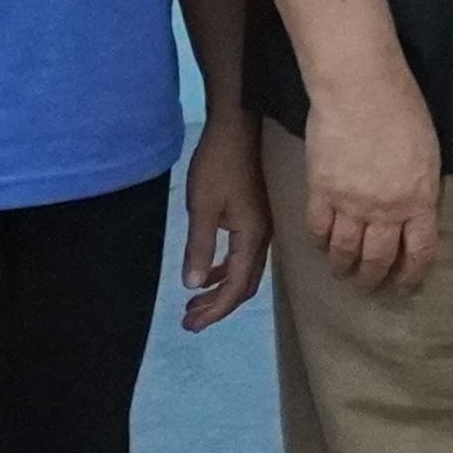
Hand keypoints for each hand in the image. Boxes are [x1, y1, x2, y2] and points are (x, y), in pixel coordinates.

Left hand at [176, 112, 271, 330]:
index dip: (215, 311)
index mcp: (251, 237)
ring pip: (245, 271)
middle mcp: (262, 237)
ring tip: (194, 303)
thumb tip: (194, 286)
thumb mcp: (202, 207)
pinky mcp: (256, 218)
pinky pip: (244, 255)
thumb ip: (200, 247)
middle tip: (189, 321)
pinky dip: (226, 269)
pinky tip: (208, 270)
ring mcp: (262, 227)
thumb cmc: (218, 165)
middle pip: (245, 284)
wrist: (239, 127)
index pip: (236, 287)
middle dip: (218, 306)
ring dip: (221, 289)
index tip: (191, 325)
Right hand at [300, 75, 444, 295]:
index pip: (419, 251)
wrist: (361, 91)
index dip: (413, 273)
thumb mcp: (428, 154)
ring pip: (344, 250)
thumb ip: (421, 188)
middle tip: (370, 287)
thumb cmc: (405, 112)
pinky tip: (320, 247)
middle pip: (378, 258)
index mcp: (419, 200)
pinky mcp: (320, 191)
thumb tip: (415, 209)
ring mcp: (350, 204)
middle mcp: (385, 211)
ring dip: (343, 267)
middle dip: (374, 279)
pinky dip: (318, 242)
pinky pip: (318, 228)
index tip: (407, 284)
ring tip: (342, 274)